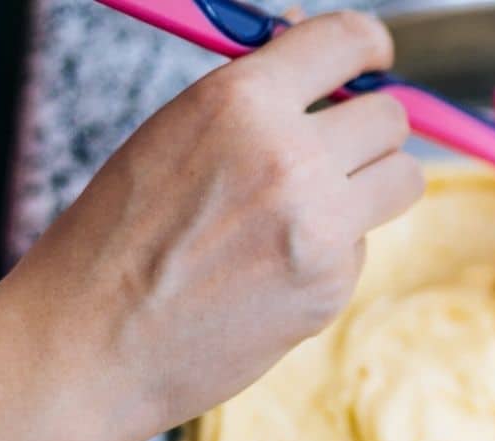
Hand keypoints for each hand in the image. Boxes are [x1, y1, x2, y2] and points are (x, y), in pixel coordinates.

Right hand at [11, 11, 422, 440]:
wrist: (90, 345)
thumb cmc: (115, 239)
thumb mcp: (172, 138)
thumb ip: (249, 100)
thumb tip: (308, 53)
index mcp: (240, 101)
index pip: (345, 42)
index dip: (369, 47)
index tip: (375, 57)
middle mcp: (290, 157)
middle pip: (391, 118)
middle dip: (371, 129)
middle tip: (343, 147)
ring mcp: (320, 227)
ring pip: (404, 180)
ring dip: (374, 186)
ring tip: (314, 209)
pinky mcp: (331, 287)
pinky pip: (363, 247)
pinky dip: (333, 254)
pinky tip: (273, 273)